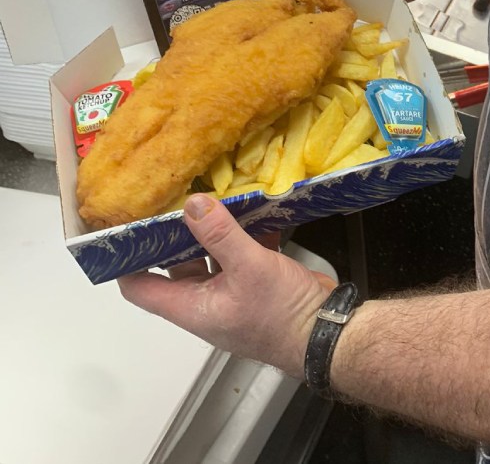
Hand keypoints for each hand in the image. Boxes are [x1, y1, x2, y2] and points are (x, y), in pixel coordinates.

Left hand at [118, 195, 334, 377]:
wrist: (328, 333)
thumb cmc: (281, 313)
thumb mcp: (249, 268)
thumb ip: (220, 235)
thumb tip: (191, 204)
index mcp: (191, 306)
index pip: (140, 288)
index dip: (127, 261)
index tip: (124, 227)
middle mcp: (206, 301)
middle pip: (176, 265)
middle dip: (174, 233)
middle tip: (173, 196)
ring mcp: (233, 292)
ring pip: (211, 255)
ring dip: (213, 229)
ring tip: (212, 195)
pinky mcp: (258, 282)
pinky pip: (242, 253)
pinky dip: (246, 231)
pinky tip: (255, 208)